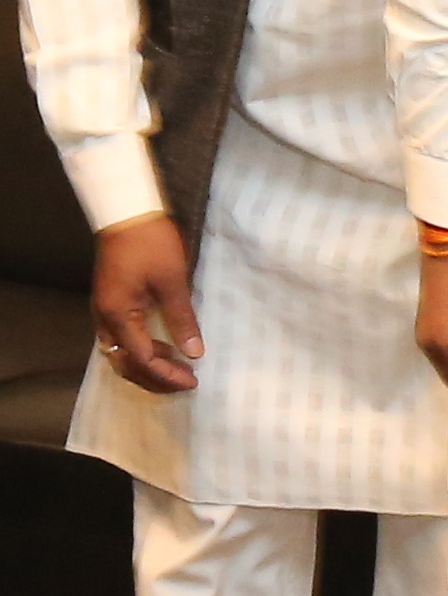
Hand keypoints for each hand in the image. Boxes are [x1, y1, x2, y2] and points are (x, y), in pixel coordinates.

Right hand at [92, 215, 200, 393]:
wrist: (127, 213)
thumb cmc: (151, 244)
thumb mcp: (172, 282)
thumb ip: (182, 319)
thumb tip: (194, 352)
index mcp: (117, 316)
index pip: (142, 359)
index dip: (167, 374)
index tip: (193, 381)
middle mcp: (105, 319)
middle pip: (126, 363)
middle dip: (154, 378)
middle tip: (185, 383)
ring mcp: (105, 311)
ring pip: (121, 352)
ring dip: (147, 366)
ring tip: (176, 371)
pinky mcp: (111, 302)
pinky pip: (123, 338)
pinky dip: (141, 350)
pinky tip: (162, 349)